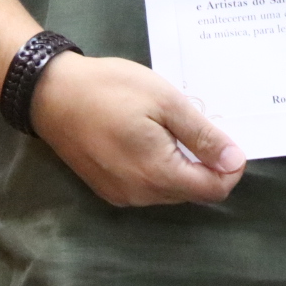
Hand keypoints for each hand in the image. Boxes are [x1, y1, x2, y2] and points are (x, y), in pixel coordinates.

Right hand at [29, 51, 245, 205]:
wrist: (51, 94)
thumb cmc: (111, 89)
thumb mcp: (165, 101)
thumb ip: (201, 135)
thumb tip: (235, 161)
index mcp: (157, 174)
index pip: (213, 190)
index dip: (229, 167)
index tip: (225, 136)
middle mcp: (140, 195)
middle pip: (193, 192)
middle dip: (205, 164)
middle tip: (194, 122)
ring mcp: (120, 195)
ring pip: (170, 191)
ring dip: (181, 164)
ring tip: (170, 125)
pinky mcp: (107, 189)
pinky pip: (148, 187)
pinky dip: (159, 167)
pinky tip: (150, 136)